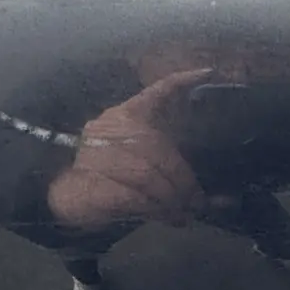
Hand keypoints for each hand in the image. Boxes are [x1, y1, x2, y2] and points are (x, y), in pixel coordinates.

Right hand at [47, 68, 211, 230]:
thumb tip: (221, 199)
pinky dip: (156, 212)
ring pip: (152, 179)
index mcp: (127, 116)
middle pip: (163, 154)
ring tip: (181, 214)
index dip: (180, 81)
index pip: (155, 93)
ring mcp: (101, 155)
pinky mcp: (95, 183)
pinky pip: (137, 199)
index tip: (207, 72)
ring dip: (173, 202)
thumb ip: (175, 170)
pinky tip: (166, 217)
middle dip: (185, 184)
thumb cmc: (112, 176)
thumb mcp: (144, 163)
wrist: (68, 196)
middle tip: (197, 203)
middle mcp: (114, 129)